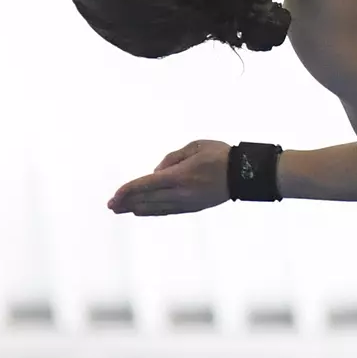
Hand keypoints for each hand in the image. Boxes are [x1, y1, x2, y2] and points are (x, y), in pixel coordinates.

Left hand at [109, 140, 231, 216]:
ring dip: (137, 209)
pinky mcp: (194, 207)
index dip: (128, 190)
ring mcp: (187, 202)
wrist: (245, 174)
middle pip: (147, 199)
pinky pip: (168, 211)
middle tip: (111, 205)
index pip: (147, 184)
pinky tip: (143, 211)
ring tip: (122, 210)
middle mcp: (181, 193)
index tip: (114, 195)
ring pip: (156, 208)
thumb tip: (157, 171)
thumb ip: (172, 158)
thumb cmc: (220, 155)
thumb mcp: (195, 146)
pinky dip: (153, 212)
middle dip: (127, 202)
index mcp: (179, 176)